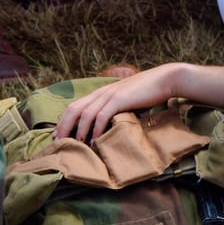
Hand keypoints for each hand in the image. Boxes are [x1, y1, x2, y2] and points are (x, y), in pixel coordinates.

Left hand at [53, 65, 182, 143]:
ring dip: (78, 130)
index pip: (75, 105)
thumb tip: (110, 125)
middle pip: (74, 109)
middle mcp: (101, 92)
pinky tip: (94, 140)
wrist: (165, 80)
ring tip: (75, 144)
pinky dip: (96, 129)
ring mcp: (110, 95)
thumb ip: (116, 108)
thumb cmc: (149, 92)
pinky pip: (102, 116)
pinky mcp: (119, 100)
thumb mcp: (127, 99)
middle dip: (63, 126)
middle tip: (58, 142)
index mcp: (101, 92)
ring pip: (85, 113)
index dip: (64, 119)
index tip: (58, 134)